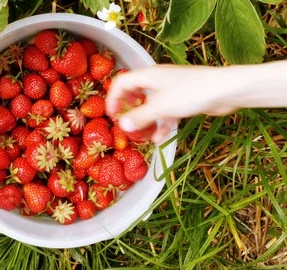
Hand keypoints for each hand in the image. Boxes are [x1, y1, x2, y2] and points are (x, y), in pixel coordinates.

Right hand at [106, 65, 246, 142]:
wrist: (225, 91)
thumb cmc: (190, 93)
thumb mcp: (160, 107)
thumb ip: (139, 117)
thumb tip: (122, 126)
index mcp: (147, 76)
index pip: (121, 83)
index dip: (112, 98)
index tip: (111, 116)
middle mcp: (156, 81)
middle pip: (134, 95)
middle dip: (129, 112)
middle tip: (126, 127)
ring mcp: (169, 90)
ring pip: (150, 106)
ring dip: (145, 122)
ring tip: (142, 137)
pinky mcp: (181, 100)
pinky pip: (164, 113)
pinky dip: (160, 124)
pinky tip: (160, 138)